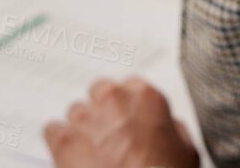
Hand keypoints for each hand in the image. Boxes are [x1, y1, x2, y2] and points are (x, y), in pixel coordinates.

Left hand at [43, 76, 199, 167]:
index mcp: (145, 96)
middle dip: (105, 111)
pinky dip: (59, 140)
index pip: (132, 86)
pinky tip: (70, 153)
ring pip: (76, 111)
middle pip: (100, 92)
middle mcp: (113, 100)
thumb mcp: (187, 149)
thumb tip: (168, 127)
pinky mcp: (64, 140)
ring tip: (93, 149)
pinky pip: (52, 130)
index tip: (131, 119)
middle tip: (112, 134)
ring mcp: (86, 119)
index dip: (131, 107)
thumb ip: (173, 128)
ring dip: (84, 127)